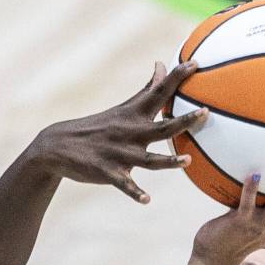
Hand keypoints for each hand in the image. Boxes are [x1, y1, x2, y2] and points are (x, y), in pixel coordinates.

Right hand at [27, 61, 207, 202]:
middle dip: (184, 120)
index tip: (196, 63)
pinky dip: (135, 192)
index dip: (177, 77)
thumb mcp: (122, 108)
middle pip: (163, 127)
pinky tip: (146, 200)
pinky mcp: (108, 172)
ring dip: (169, 161)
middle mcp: (130, 132)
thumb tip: (161, 64)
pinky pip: (125, 185)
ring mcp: (119, 154)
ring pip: (150, 159)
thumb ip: (146, 90)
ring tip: (188, 161)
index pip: (159, 92)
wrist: (58, 146)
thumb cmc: (98, 126)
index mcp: (133, 115)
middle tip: (205, 113)